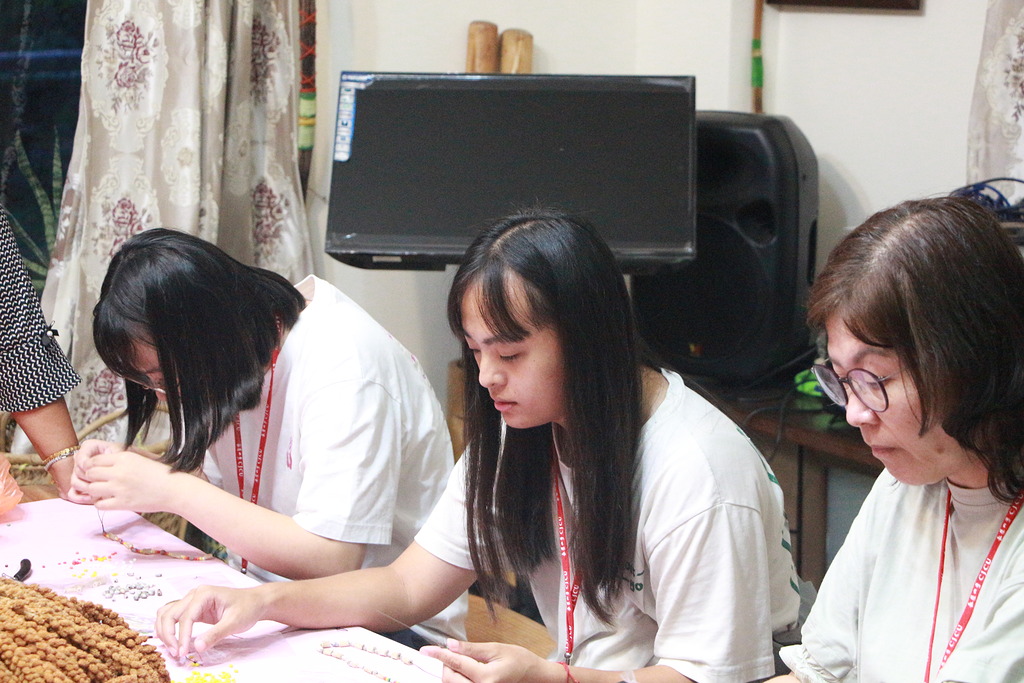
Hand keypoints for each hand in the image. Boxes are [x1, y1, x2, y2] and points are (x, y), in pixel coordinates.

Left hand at [71, 440, 174, 511]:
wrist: (174, 489)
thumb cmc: (160, 474)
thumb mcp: (139, 459)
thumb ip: (120, 461)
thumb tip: (100, 465)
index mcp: (123, 458)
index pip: (94, 460)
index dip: (91, 466)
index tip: (96, 471)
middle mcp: (119, 471)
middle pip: (89, 474)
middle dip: (91, 478)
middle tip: (98, 482)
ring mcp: (119, 488)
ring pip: (91, 489)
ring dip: (94, 491)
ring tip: (103, 492)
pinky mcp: (122, 503)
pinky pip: (99, 505)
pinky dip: (101, 503)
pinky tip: (109, 501)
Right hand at [155, 585, 268, 658]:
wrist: (255, 602)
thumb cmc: (247, 608)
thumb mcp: (234, 623)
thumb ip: (215, 634)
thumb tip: (197, 647)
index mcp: (205, 594)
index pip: (185, 617)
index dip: (182, 637)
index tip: (182, 653)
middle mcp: (195, 594)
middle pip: (170, 614)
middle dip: (169, 635)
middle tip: (176, 653)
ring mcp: (192, 600)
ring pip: (167, 614)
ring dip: (165, 631)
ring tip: (173, 648)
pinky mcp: (193, 608)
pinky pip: (173, 616)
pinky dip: (168, 628)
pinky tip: (171, 640)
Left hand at [422, 640, 556, 682]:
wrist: (534, 676)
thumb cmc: (519, 660)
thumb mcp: (495, 649)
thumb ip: (471, 649)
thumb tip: (450, 645)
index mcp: (487, 678)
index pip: (456, 664)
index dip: (439, 655)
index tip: (425, 650)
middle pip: (450, 679)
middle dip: (445, 665)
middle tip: (446, 652)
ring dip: (450, 673)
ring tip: (457, 662)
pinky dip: (458, 679)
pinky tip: (462, 672)